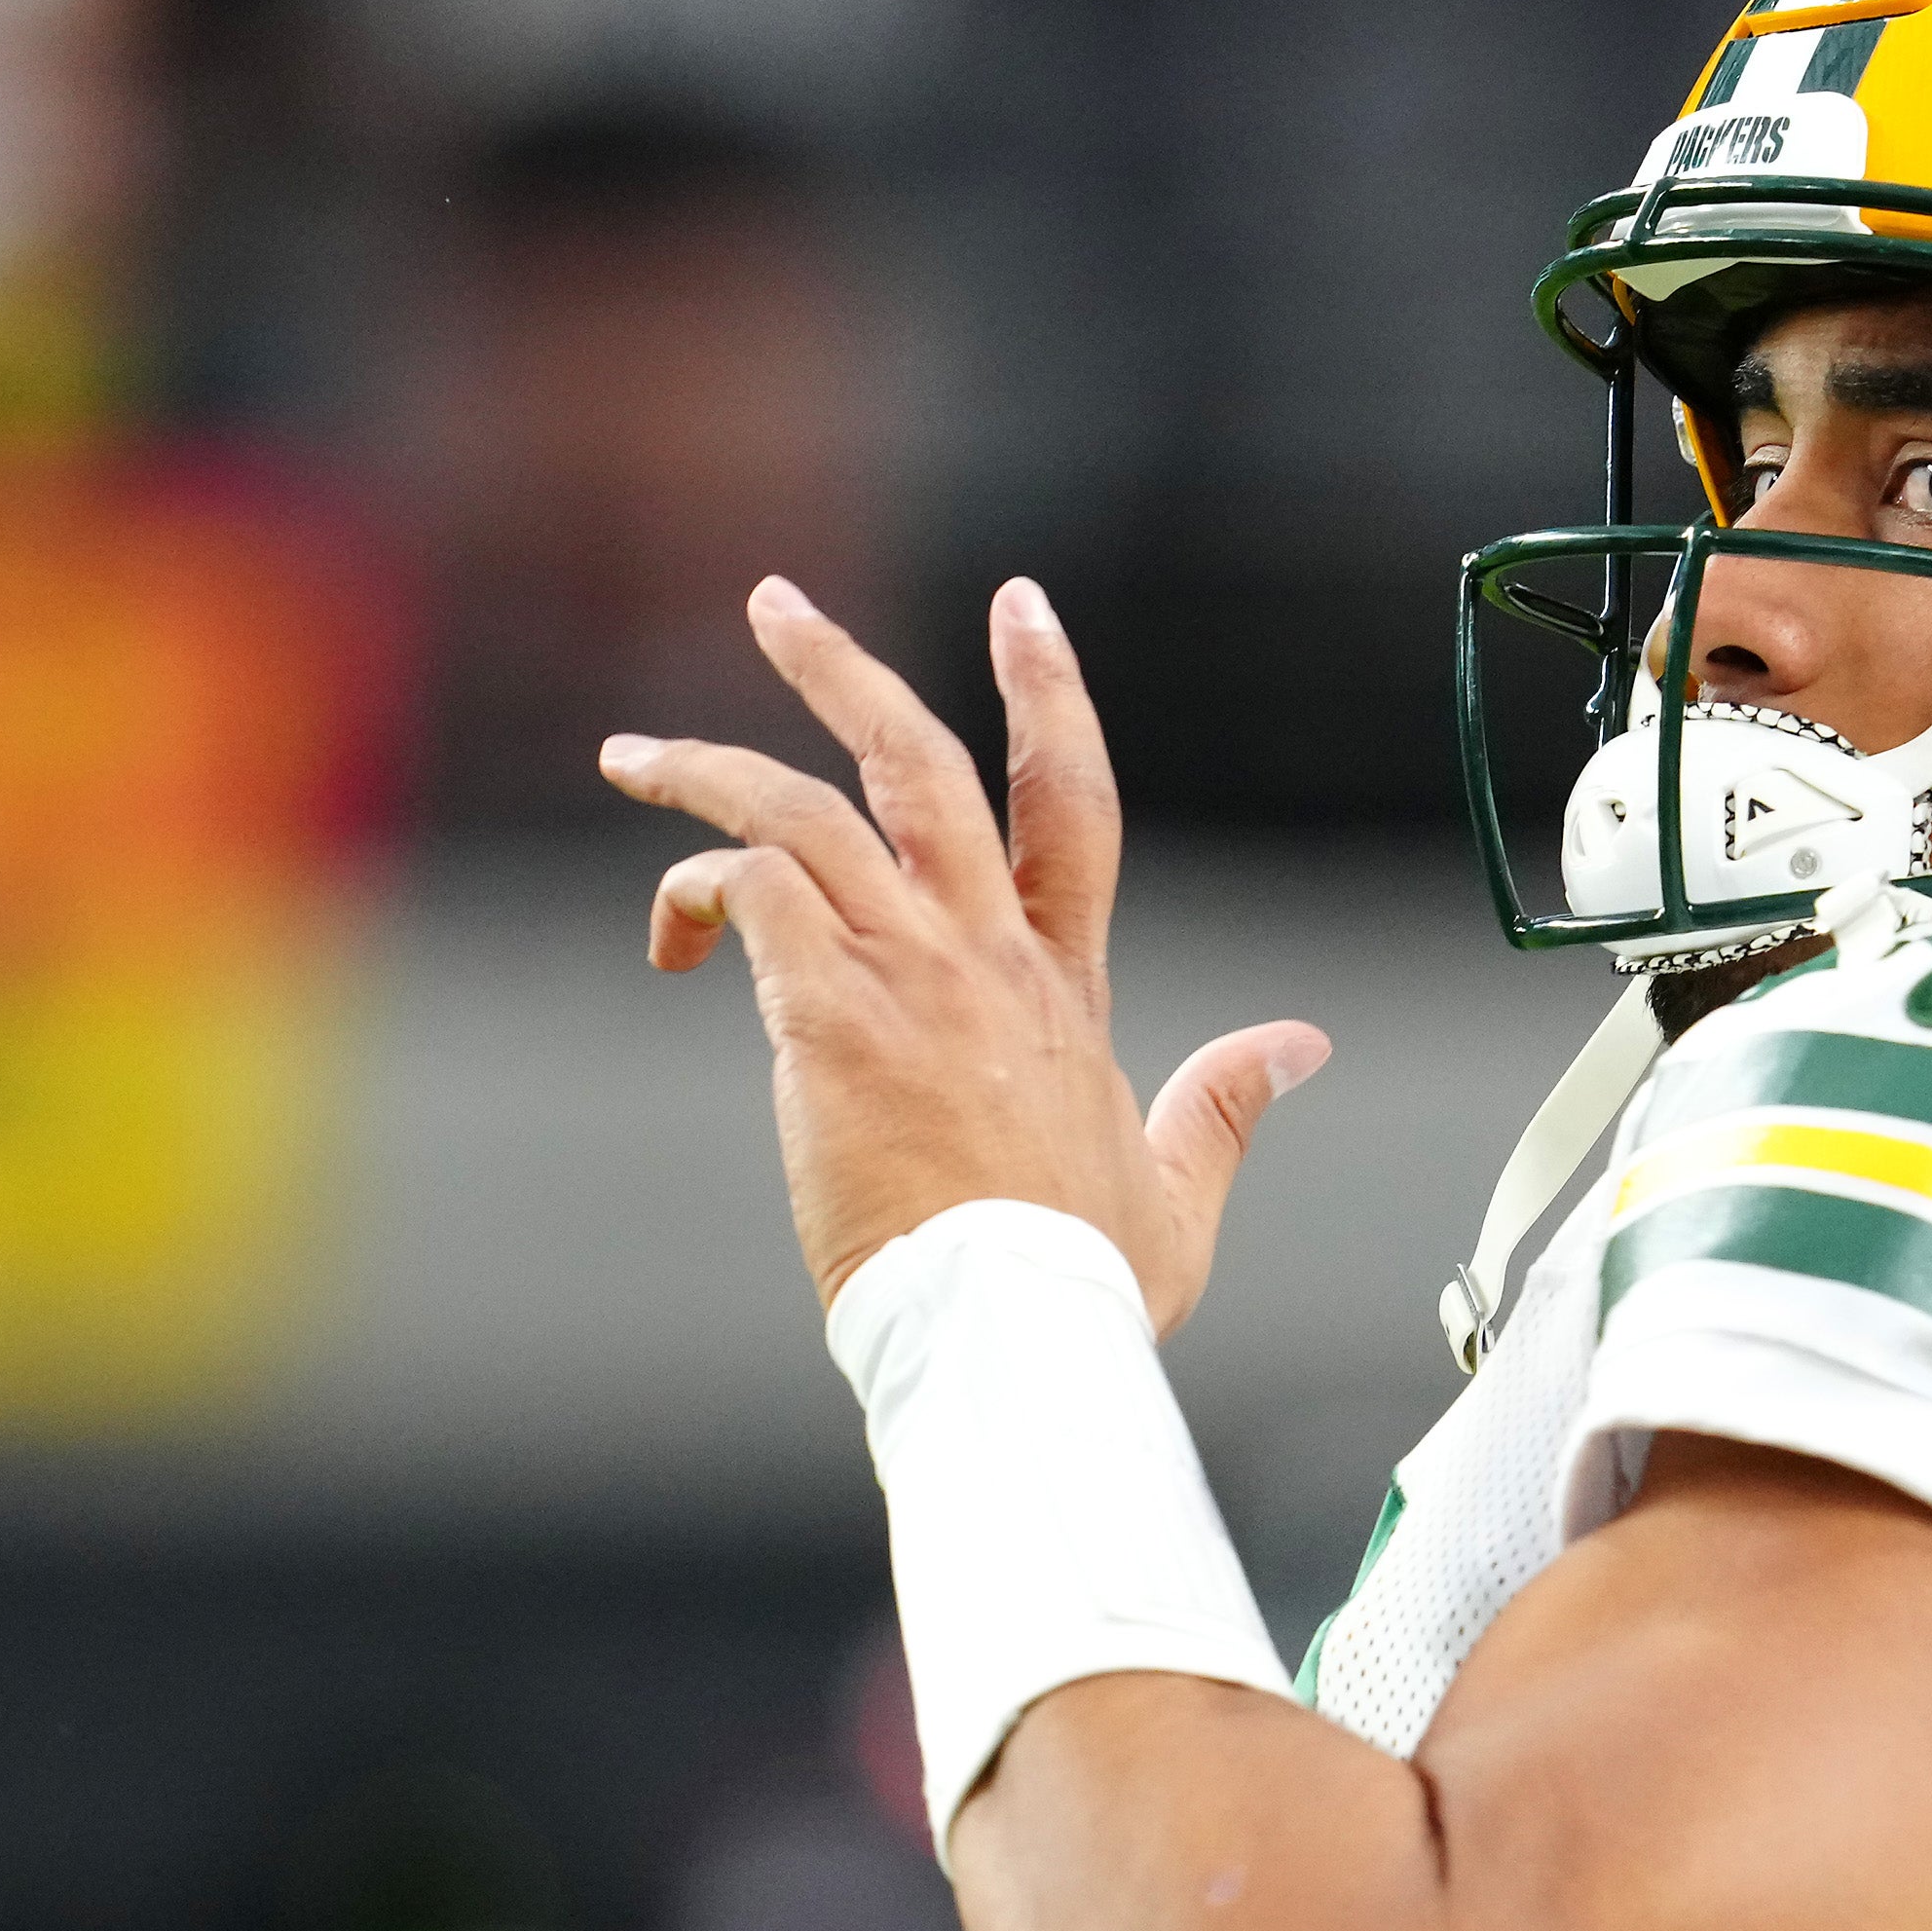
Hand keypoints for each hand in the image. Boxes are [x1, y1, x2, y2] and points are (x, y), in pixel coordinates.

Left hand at [600, 576, 1327, 1327]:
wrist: (1014, 1325)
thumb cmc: (1086, 1283)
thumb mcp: (1181, 1189)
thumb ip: (1227, 1104)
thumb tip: (1299, 1045)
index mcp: (1067, 985)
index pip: (1068, 799)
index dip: (1048, 690)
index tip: (1020, 605)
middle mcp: (988, 953)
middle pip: (917, 761)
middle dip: (838, 669)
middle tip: (775, 605)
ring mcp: (909, 974)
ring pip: (799, 811)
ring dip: (708, 767)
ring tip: (632, 755)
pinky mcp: (830, 1014)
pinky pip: (751, 893)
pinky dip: (699, 888)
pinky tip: (669, 937)